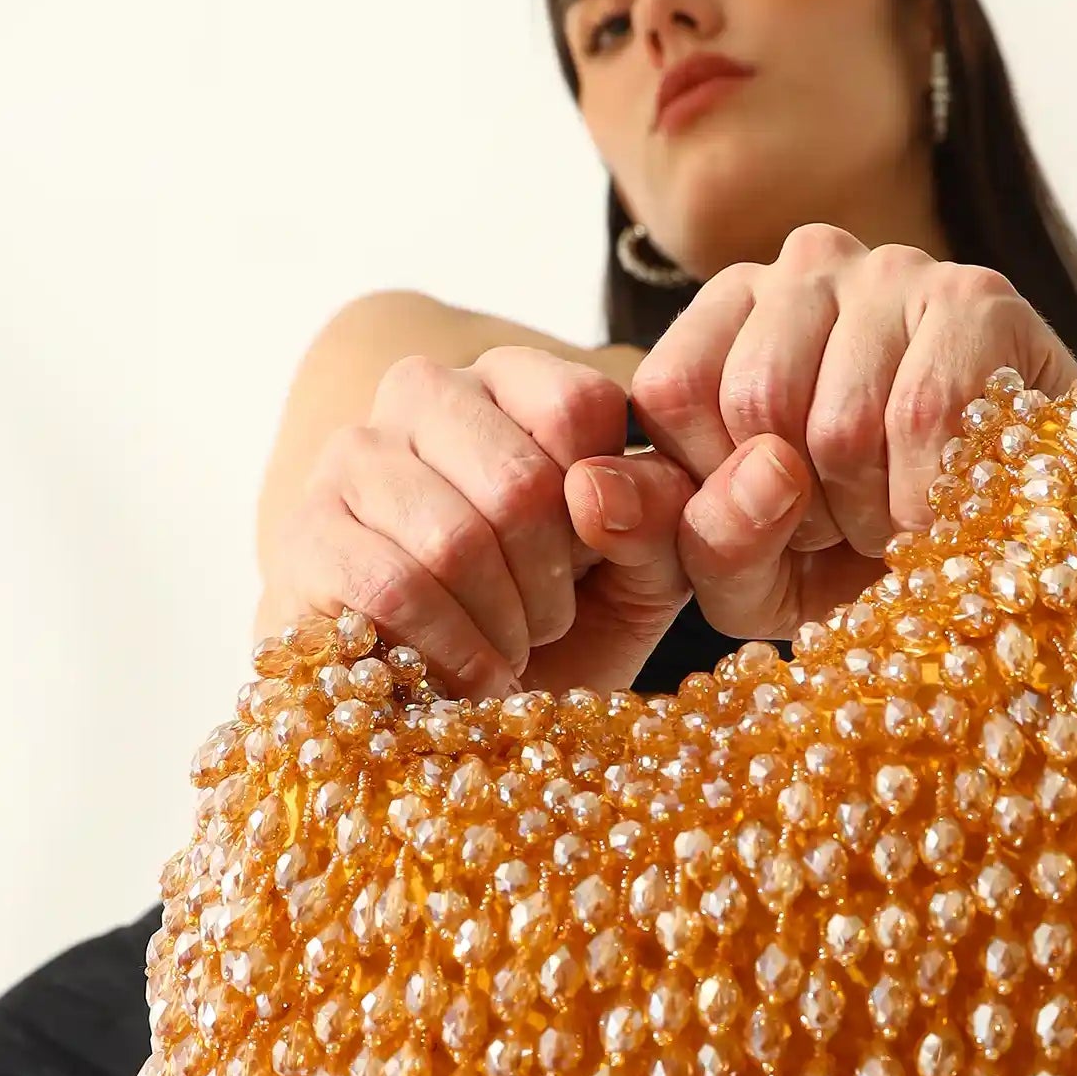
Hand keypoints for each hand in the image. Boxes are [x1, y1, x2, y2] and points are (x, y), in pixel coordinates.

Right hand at [255, 345, 828, 698]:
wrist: (434, 698)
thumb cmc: (548, 622)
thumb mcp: (640, 571)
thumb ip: (697, 516)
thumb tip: (773, 467)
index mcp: (510, 377)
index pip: (581, 409)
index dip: (606, 513)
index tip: (597, 563)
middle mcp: (420, 392)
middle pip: (521, 481)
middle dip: (553, 583)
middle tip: (548, 622)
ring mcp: (350, 457)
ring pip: (456, 540)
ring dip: (504, 626)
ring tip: (508, 650)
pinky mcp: (303, 536)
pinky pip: (396, 589)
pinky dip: (454, 652)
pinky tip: (472, 677)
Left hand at [621, 223, 1076, 641]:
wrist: (1029, 532)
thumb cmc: (871, 543)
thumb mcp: (756, 565)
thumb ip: (679, 536)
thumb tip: (631, 487)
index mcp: (733, 311)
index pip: (668, 391)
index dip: (716, 486)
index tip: (773, 517)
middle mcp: (805, 263)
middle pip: (749, 406)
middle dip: (798, 508)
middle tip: (849, 524)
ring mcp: (894, 270)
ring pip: (835, 427)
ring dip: (871, 513)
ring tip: (902, 515)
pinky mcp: (977, 300)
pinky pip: (922, 427)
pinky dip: (933, 505)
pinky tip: (954, 505)